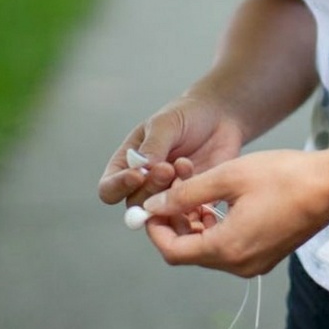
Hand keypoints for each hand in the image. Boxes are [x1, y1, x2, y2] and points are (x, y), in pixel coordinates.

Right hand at [98, 95, 245, 207]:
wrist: (220, 115)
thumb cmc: (187, 115)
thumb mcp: (166, 123)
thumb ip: (152, 146)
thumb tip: (142, 169)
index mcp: (128, 165)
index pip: (109, 189)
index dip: (119, 187)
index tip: (138, 175)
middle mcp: (145, 184)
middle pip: (136, 204)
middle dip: (151, 187)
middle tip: (168, 168)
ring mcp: (169, 194)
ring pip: (162, 211)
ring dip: (173, 194)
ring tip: (187, 166)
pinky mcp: (193, 199)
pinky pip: (189, 214)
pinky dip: (194, 204)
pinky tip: (203, 181)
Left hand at [141, 149, 328, 277]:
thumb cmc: (284, 176)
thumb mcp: (230, 176)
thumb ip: (187, 194)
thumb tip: (155, 206)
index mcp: (228, 248)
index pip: (173, 252)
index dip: (156, 230)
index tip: (152, 206)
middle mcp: (239, 265)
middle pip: (190, 253)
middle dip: (177, 224)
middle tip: (174, 192)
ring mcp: (255, 263)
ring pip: (210, 250)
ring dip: (197, 225)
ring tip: (198, 192)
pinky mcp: (267, 256)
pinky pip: (230, 249)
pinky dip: (217, 229)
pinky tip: (222, 203)